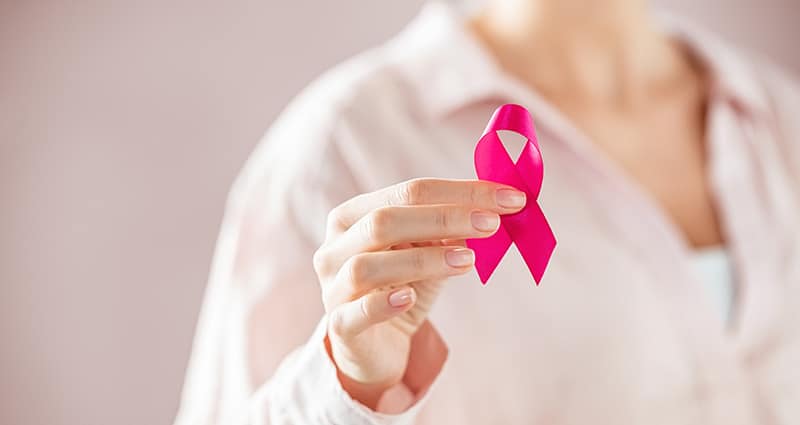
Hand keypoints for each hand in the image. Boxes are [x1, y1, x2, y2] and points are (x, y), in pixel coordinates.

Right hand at [313, 178, 525, 407]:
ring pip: (368, 265)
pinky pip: (356, 312)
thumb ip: (452, 233)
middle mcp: (336, 246)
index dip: (460, 192)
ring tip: (469, 259)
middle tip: (492, 223)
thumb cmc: (403, 287)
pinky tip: (411, 297)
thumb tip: (496, 209)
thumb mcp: (430, 254)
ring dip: (423, 259)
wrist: (376, 345)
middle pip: (385, 221)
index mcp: (355, 215)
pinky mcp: (339, 326)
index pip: (408, 191)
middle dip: (444, 218)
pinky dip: (383, 304)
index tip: (510, 198)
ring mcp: (333, 286)